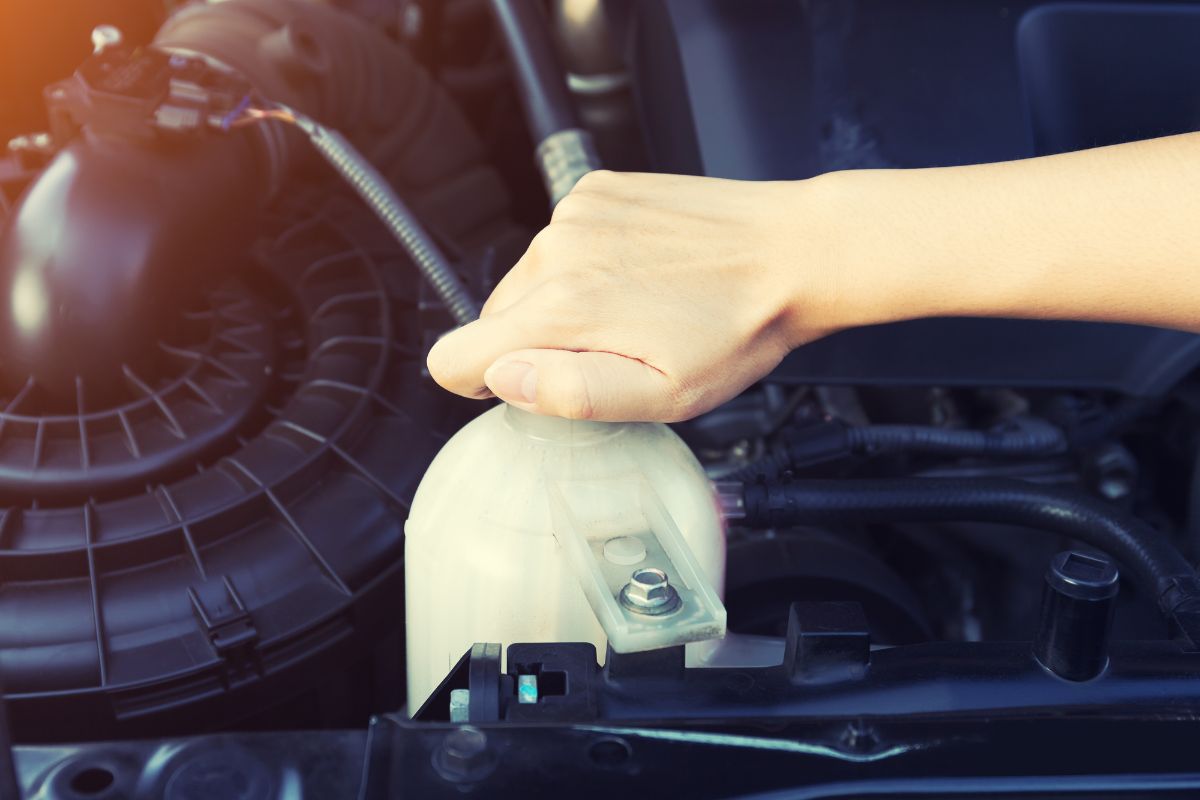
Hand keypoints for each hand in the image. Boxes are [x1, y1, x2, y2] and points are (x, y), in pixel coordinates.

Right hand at [426, 169, 845, 421]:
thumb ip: (572, 392)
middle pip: (495, 319)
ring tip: (635, 308)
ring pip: (529, 279)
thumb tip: (503, 378)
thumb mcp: (663, 394)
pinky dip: (587, 261)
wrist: (792, 252)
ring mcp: (575, 213)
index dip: (482, 384)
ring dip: (565, 301)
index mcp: (564, 308)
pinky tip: (640, 272)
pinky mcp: (596, 190)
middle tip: (610, 351)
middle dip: (537, 343)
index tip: (531, 384)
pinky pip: (561, 241)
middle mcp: (556, 250)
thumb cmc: (737, 329)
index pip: (456, 357)